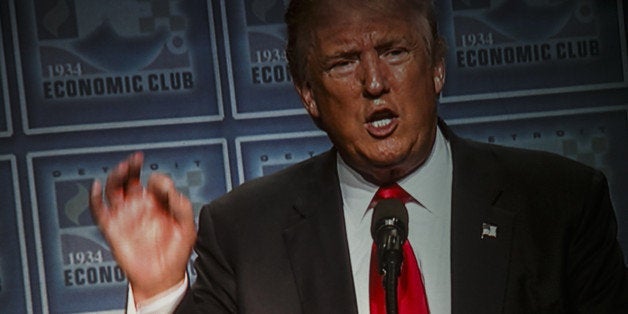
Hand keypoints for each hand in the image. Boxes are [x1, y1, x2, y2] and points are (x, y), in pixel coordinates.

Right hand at [89, 152, 196, 301]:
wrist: (162, 278)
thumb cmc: (176, 254)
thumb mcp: (187, 228)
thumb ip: (182, 207)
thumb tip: (171, 190)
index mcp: (158, 204)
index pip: (155, 182)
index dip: (158, 179)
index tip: (162, 185)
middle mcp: (140, 206)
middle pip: (131, 179)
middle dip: (132, 167)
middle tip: (136, 159)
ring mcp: (126, 216)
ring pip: (115, 189)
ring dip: (117, 176)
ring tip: (123, 168)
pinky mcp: (112, 227)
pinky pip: (99, 210)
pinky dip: (94, 197)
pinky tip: (97, 186)